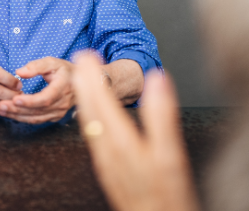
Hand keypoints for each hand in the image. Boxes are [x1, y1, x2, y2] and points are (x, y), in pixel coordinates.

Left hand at [0, 56, 74, 122]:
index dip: (30, 101)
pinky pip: (37, 119)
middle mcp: (62, 103)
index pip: (45, 98)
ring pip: (36, 117)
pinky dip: (23, 118)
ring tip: (1, 110)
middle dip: (17, 109)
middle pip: (38, 110)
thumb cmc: (64, 70)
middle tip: (0, 105)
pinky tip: (11, 113)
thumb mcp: (52, 62)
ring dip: (17, 115)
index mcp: (62, 88)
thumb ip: (36, 66)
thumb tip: (19, 72)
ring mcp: (59, 112)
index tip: (15, 99)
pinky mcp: (54, 116)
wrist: (81, 82)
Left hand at [72, 51, 199, 210]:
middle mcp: (107, 149)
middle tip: (78, 58)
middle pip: (89, 109)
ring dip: (83, 99)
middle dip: (83, 83)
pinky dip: (89, 117)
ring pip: (88, 123)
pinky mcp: (109, 169)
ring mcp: (105, 161)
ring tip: (81, 80)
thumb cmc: (167, 195)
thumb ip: (161, 115)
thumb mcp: (169, 153)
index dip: (92, 76)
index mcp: (121, 141)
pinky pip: (92, 135)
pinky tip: (92, 117)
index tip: (85, 53)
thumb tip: (156, 78)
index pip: (100, 101)